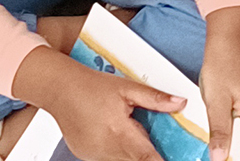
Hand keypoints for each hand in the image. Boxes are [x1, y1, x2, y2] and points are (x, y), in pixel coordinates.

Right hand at [29, 54, 184, 160]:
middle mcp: (104, 148)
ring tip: (121, 125)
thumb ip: (156, 98)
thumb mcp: (128, 88)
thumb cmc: (91, 86)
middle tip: (140, 129)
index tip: (172, 159)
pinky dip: (116, 149)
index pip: (145, 157)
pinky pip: (108, 158)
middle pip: (135, 159)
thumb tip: (180, 103)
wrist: (60, 89)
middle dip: (146, 150)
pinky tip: (110, 130)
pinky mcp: (86, 155)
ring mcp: (93, 154)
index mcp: (118, 132)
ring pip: (122, 160)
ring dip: (130, 149)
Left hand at [200, 40, 239, 160]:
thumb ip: (220, 132)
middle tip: (216, 121)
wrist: (228, 43)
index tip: (218, 145)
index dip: (231, 147)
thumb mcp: (216, 103)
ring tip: (221, 110)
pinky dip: (235, 116)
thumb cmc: (222, 67)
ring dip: (232, 125)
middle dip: (231, 135)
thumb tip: (220, 157)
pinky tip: (225, 105)